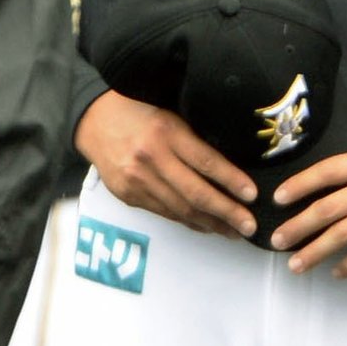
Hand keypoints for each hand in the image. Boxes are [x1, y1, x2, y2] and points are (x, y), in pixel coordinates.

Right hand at [75, 90, 256, 238]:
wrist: (93, 122)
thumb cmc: (140, 114)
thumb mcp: (172, 116)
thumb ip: (195, 141)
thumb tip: (230, 170)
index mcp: (167, 132)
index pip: (207, 162)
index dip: (232, 180)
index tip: (253, 194)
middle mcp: (151, 158)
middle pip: (196, 193)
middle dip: (227, 212)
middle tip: (250, 226)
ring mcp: (137, 180)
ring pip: (181, 209)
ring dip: (211, 224)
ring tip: (234, 231)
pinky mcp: (128, 195)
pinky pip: (165, 213)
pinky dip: (188, 222)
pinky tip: (206, 226)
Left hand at [270, 144, 346, 278]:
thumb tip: (330, 189)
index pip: (327, 172)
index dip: (299, 185)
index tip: (278, 198)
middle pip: (328, 208)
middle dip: (298, 227)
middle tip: (277, 241)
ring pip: (343, 234)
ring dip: (316, 251)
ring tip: (297, 264)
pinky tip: (338, 272)